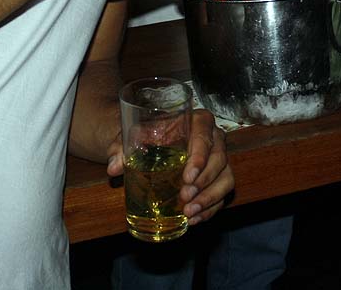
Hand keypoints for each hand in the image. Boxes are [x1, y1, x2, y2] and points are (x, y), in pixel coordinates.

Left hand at [105, 109, 233, 226]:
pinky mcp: (218, 178)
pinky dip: (210, 209)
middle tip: (185, 198)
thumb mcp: (133, 135)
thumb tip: (114, 167)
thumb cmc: (147, 134)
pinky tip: (194, 220)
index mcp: (197, 121)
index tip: (187, 178)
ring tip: (189, 213)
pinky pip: (222, 194)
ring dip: (210, 198)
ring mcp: (219, 159)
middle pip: (219, 159)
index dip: (199, 158)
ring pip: (226, 178)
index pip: (204, 136)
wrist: (151, 141)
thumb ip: (121, 147)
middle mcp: (214, 138)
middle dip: (204, 182)